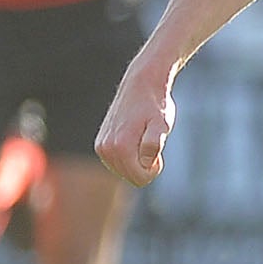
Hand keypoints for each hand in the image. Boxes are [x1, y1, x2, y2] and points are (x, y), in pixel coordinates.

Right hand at [95, 60, 178, 186]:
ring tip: (143, 138)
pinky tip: (135, 138)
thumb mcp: (162, 124)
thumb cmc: (155, 105)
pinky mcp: (100, 143)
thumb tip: (146, 162)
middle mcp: (105, 149)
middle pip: (130, 177)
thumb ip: (154, 143)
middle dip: (145, 166)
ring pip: (123, 171)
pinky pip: (118, 162)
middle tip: (151, 142)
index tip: (159, 152)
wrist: (142, 84)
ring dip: (137, 161)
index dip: (154, 169)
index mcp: (120, 147)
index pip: (140, 179)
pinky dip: (129, 156)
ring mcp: (101, 146)